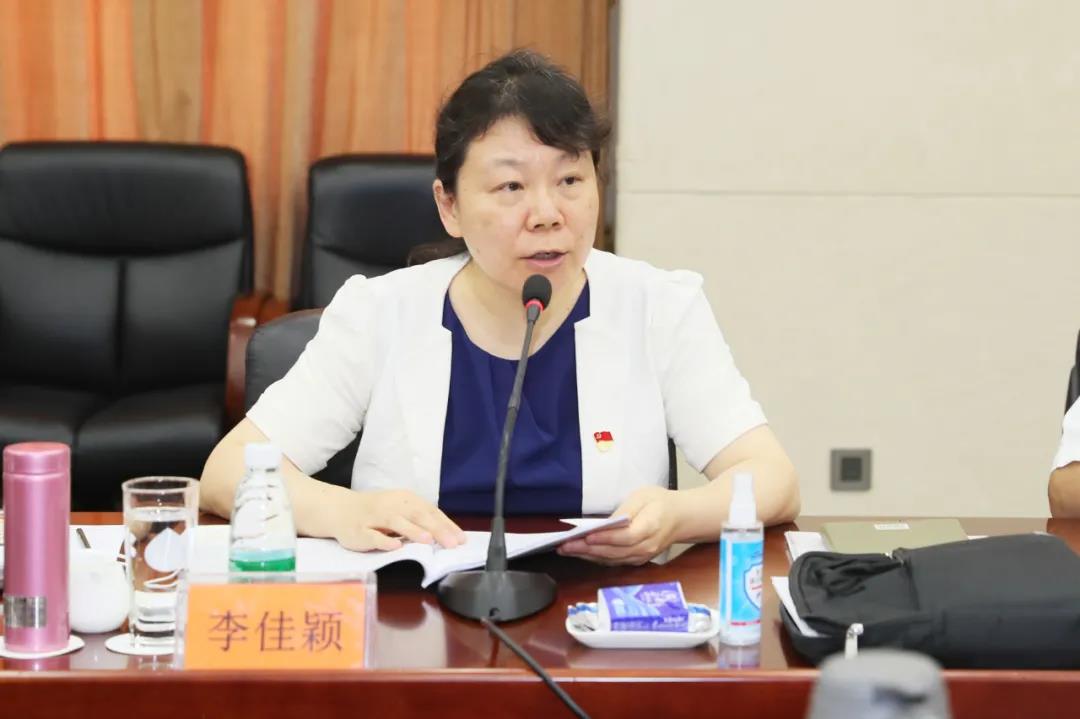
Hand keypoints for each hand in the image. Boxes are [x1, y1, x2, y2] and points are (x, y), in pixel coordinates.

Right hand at [332, 489, 465, 551]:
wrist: (340, 509)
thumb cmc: (377, 511)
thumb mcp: (400, 510)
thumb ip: (420, 520)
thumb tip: (448, 534)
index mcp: (405, 500)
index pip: (430, 511)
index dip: (446, 525)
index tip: (461, 539)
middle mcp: (392, 505)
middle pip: (417, 516)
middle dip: (436, 530)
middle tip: (452, 543)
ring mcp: (374, 517)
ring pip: (396, 522)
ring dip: (413, 531)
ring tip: (428, 540)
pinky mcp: (359, 531)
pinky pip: (372, 536)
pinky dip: (384, 541)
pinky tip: (395, 547)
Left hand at [557, 486, 682, 564]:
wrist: (680, 518)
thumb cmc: (660, 503)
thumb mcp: (643, 496)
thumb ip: (625, 511)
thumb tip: (605, 524)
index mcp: (651, 527)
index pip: (625, 537)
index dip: (605, 539)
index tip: (586, 536)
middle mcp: (646, 547)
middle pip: (614, 552)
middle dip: (587, 550)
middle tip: (564, 546)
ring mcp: (641, 557)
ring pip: (611, 560)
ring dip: (587, 556)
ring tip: (565, 550)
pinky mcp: (636, 560)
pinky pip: (613, 562)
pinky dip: (595, 558)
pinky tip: (580, 553)